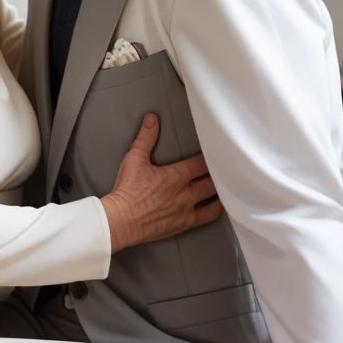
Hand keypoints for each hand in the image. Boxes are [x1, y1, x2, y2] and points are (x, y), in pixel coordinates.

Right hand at [101, 112, 221, 254]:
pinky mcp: (185, 224)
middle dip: (217, 174)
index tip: (215, 153)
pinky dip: (215, 209)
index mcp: (177, 175)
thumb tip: (152, 119)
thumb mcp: (134, 159)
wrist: (121, 220)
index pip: (203, 163)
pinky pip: (208, 216)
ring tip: (221, 186)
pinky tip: (216, 205)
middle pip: (212, 181)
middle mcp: (186, 193)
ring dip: (219, 192)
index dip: (210, 157)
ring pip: (215, 199)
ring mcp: (187, 210)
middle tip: (221, 169)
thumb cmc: (127, 191)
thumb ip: (146, 138)